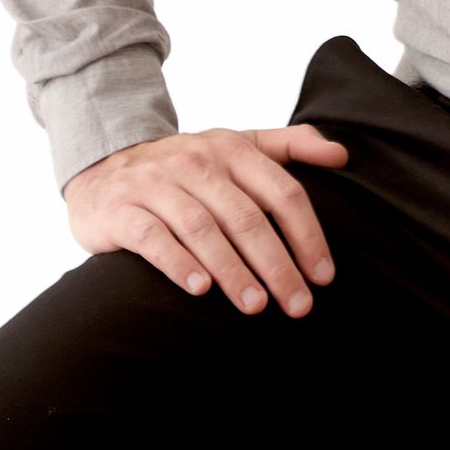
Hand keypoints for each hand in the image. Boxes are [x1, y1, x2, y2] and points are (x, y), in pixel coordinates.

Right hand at [62, 124, 350, 317]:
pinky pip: (153, 238)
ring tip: (256, 305)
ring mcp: (156, 184)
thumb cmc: (187, 165)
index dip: (306, 233)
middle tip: (298, 304)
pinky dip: (178, 263)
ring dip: (232, 269)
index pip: (281, 191)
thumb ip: (291, 145)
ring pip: (202, 228)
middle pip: (246, 216)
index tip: (323, 275)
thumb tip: (343, 155)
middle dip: (276, 263)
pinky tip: (200, 289)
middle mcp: (197, 162)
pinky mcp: (121, 210)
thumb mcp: (237, 144)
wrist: (105, 166)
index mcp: (232, 148)